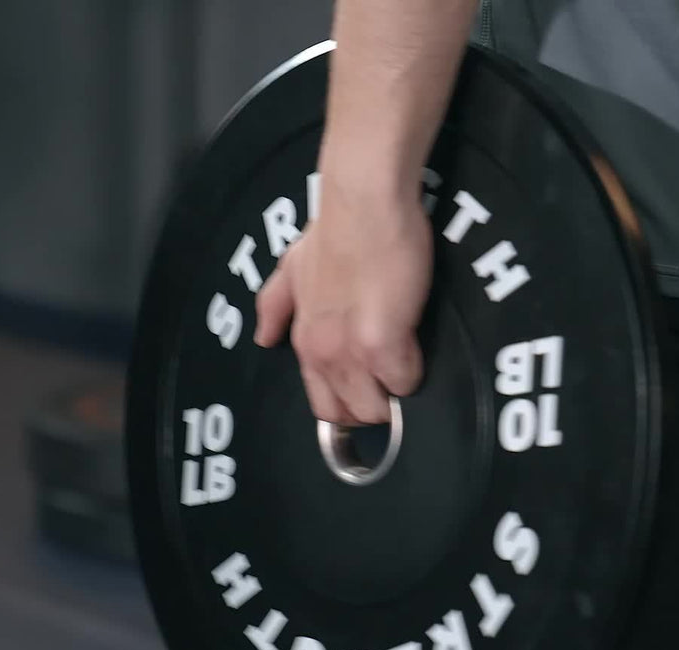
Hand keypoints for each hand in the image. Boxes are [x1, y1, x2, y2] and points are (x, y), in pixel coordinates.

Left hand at [253, 180, 431, 424]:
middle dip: (372, 405)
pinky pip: (404, 383)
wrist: (363, 205)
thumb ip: (277, 305)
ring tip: (404, 358)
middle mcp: (321, 354)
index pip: (322, 404)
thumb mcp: (292, 267)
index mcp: (304, 341)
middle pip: (349, 415)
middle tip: (390, 375)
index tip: (366, 385)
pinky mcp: (382, 344)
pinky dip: (413, 372)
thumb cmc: (334, 231)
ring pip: (376, 409)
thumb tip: (264, 337)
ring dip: (394, 391)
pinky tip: (414, 343)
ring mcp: (350, 353)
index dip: (348, 400)